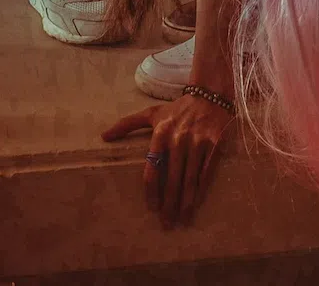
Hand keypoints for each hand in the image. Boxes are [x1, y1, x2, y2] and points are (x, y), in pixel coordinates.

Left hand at [102, 93, 233, 226]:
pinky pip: (206, 172)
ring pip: (190, 179)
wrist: (210, 95)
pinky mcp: (215, 144)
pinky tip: (197, 203)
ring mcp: (198, 142)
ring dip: (186, 202)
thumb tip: (104, 136)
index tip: (152, 208)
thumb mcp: (152, 114)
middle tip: (166, 223)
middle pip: (172, 178)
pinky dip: (201, 190)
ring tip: (182, 220)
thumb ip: (127, 124)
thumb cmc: (178, 109)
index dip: (151, 191)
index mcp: (161, 132)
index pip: (152, 168)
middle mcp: (179, 138)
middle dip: (169, 204)